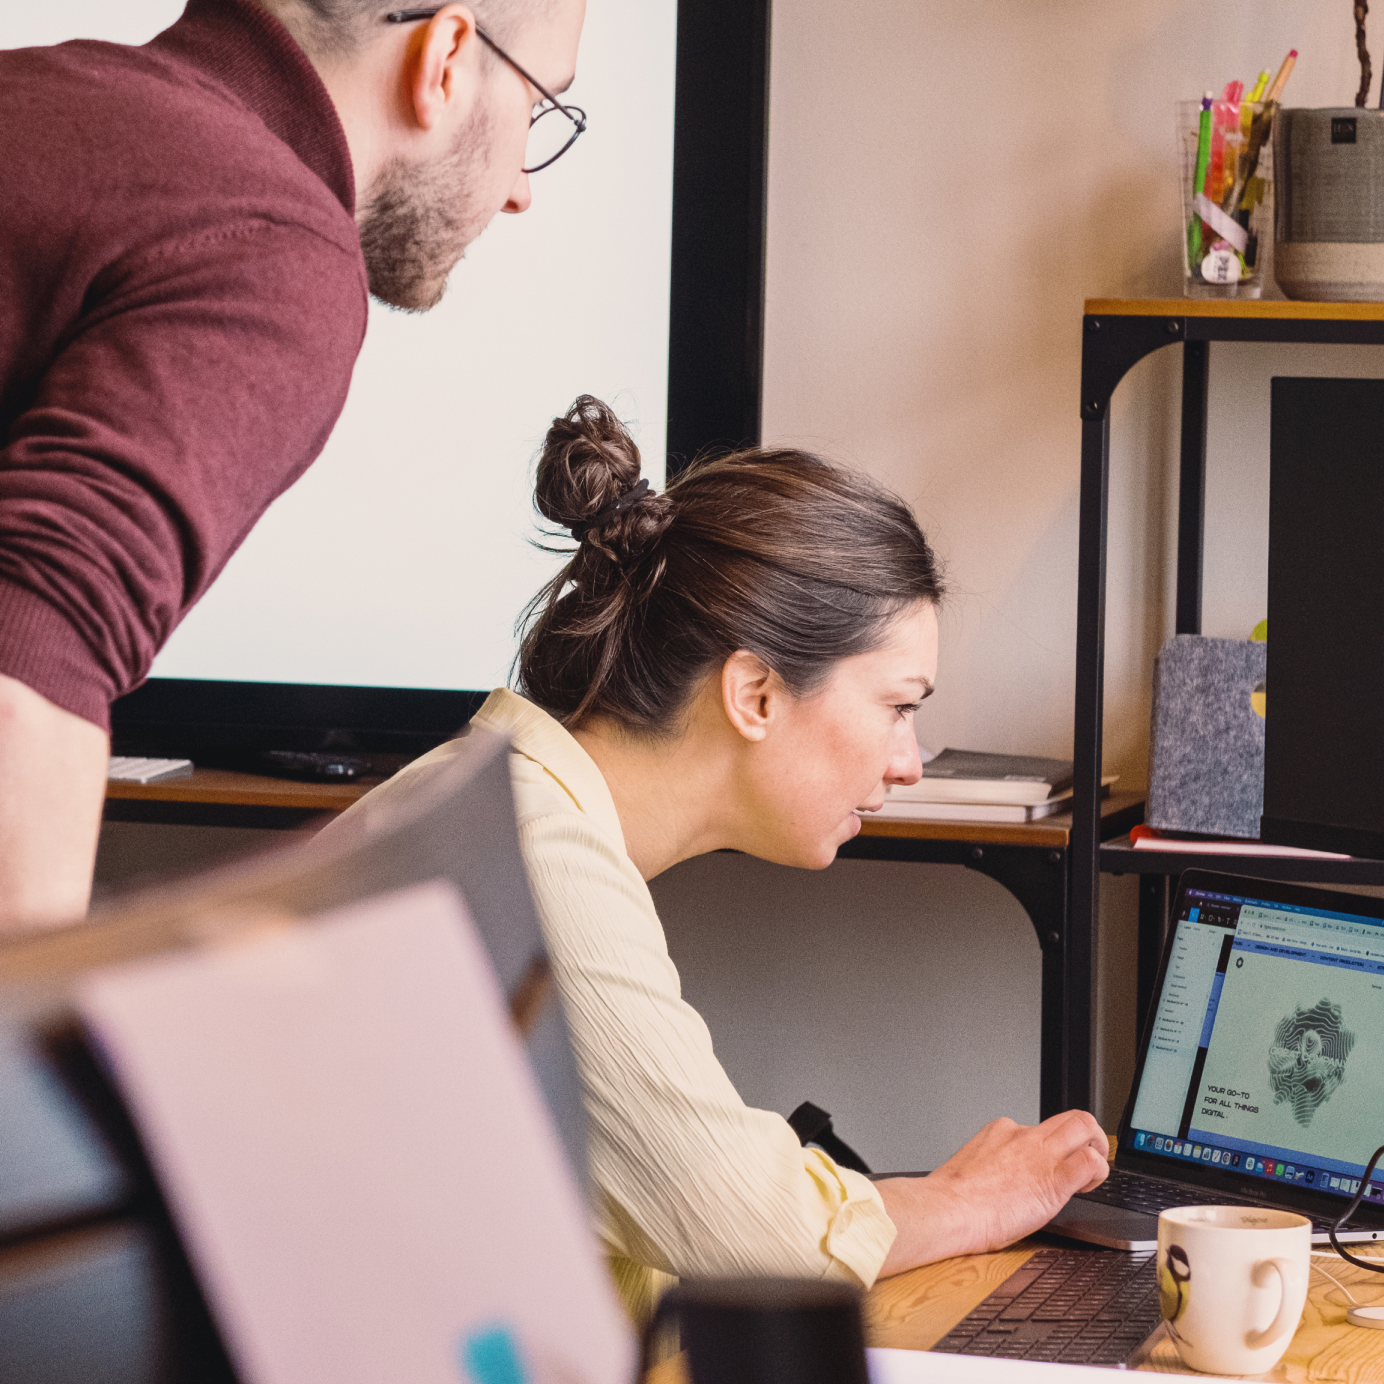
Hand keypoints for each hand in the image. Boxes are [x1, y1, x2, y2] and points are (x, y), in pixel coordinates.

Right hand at [875, 1110, 1108, 1275]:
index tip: (1049, 1164)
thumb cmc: (952, 1200)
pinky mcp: (1055, 1180)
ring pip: (1085, 1126)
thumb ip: (991, 1164)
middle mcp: (1024, 1135)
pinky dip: (1099, 1171)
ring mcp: (1041, 1154)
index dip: (1051, 1147)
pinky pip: (1090, 1162)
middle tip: (1089, 1154)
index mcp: (1001, 1131)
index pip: (1040, 1128)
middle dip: (1088, 1134)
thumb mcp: (971, 1168)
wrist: (949, 1210)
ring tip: (1095, 1169)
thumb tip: (998, 1179)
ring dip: (1098, 1145)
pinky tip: (1087, 1187)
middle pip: (1070, 1117)